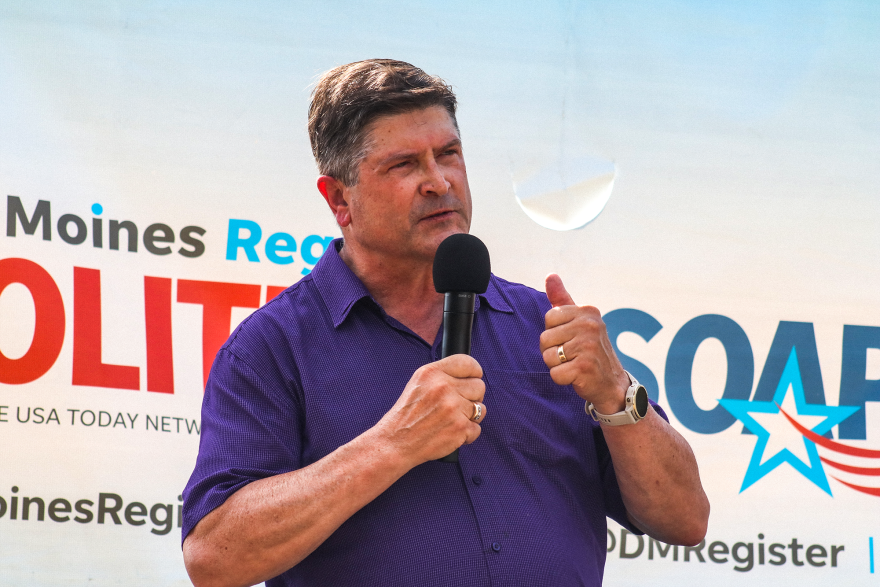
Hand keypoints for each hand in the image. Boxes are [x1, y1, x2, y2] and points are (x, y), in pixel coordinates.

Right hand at [376, 354, 485, 465]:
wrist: (396, 442)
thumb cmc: (407, 415)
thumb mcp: (418, 383)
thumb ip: (442, 375)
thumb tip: (470, 375)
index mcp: (432, 373)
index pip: (468, 363)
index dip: (474, 373)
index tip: (472, 380)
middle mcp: (443, 387)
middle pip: (479, 386)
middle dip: (472, 397)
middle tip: (457, 406)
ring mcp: (453, 408)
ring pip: (481, 408)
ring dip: (470, 416)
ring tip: (451, 420)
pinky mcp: (459, 428)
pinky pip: (477, 428)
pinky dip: (467, 434)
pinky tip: (450, 433)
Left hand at [539, 274, 629, 413]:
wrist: (613, 383)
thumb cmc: (590, 350)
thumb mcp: (579, 321)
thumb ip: (562, 299)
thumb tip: (550, 275)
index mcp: (588, 311)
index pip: (549, 318)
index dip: (554, 332)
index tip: (570, 339)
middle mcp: (590, 325)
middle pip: (545, 338)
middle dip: (553, 351)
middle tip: (572, 355)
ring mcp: (588, 346)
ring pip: (548, 356)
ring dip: (557, 365)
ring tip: (574, 364)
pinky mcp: (585, 368)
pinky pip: (555, 373)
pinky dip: (562, 379)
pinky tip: (577, 376)